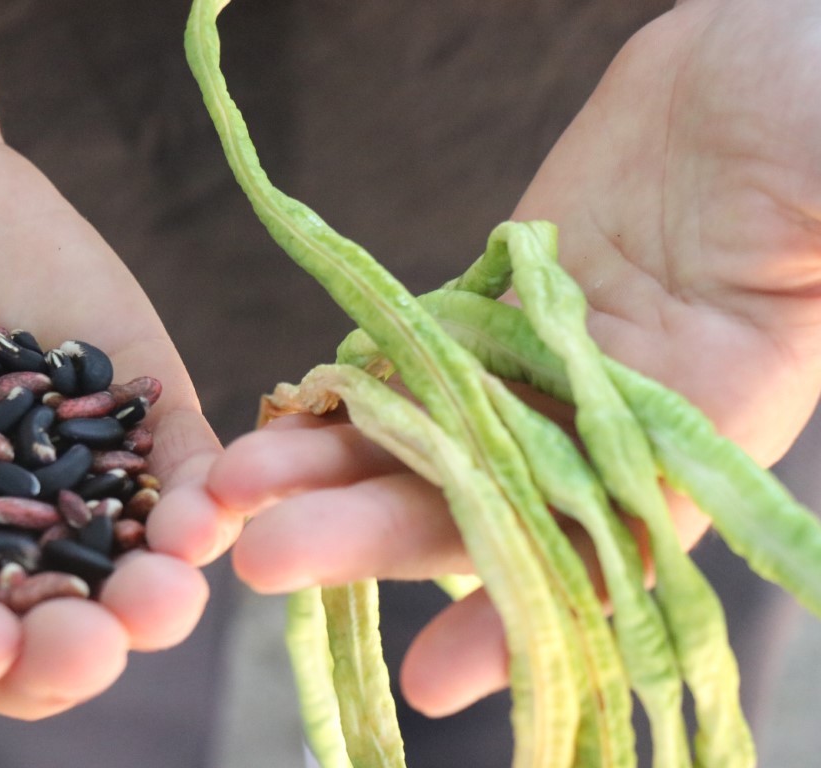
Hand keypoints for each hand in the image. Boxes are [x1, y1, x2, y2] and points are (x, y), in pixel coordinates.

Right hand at [0, 127, 222, 719]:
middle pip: (35, 640)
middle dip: (68, 653)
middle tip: (92, 643)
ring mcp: (71, 485)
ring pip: (123, 574)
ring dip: (153, 598)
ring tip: (166, 592)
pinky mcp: (138, 417)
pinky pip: (180, 474)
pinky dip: (200, 499)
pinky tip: (206, 509)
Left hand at [202, 0, 820, 718]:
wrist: (751, 65)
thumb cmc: (815, 107)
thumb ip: (809, 243)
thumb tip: (807, 262)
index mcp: (707, 416)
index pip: (609, 548)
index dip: (521, 612)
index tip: (436, 676)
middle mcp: (610, 415)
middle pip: (482, 498)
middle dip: (373, 532)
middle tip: (268, 556)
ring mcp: (542, 360)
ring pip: (426, 431)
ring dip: (334, 466)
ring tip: (238, 483)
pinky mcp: (495, 303)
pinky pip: (412, 357)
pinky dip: (352, 389)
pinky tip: (290, 415)